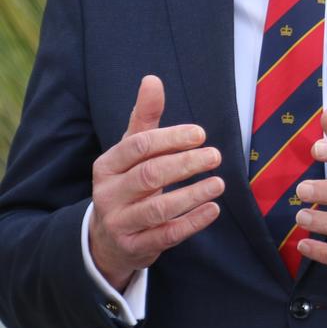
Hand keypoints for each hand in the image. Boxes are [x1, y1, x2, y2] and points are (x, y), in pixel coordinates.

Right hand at [89, 75, 222, 290]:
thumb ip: (144, 117)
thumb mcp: (132, 149)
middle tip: (215, 155)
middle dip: (185, 164)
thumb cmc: (128, 180)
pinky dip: (192, 222)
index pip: (138, 146)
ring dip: (192, 195)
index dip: (171, 138)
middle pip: (149, 176)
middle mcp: (108, 194)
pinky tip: (213, 209)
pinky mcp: (135, 248)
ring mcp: (120, 224)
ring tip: (219, 182)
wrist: (108, 237)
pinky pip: (166, 235)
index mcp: (107, 165)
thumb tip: (152, 79)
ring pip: (158, 209)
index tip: (200, 134)